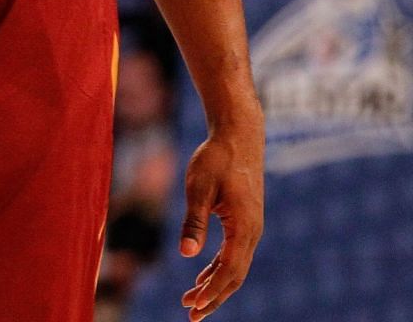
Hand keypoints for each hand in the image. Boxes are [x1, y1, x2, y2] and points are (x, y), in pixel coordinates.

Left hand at [178, 115, 263, 319]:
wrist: (238, 136)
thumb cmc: (216, 158)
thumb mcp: (199, 188)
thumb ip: (194, 221)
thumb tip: (187, 254)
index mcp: (244, 228)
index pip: (229, 270)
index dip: (212, 292)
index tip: (194, 307)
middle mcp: (253, 232)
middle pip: (235, 276)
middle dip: (214, 297)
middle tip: (192, 316)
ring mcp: (251, 228)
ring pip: (235, 266)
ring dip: (214, 284)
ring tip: (191, 301)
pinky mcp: (245, 221)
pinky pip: (234, 253)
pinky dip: (218, 267)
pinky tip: (202, 275)